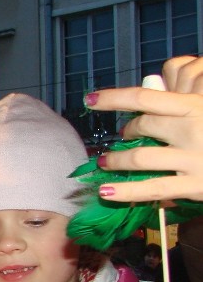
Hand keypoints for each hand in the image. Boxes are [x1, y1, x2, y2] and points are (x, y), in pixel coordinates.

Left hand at [88, 55, 202, 201]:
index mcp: (195, 105)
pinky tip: (106, 191)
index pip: (144, 98)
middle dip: (128, 131)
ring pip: (140, 158)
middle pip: (143, 126)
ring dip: (116, 160)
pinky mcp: (195, 185)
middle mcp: (193, 129)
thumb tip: (148, 89)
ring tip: (105, 162)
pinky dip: (125, 191)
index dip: (113, 98)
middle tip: (124, 136)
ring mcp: (193, 158)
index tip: (89, 99)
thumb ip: (180, 102)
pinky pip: (152, 189)